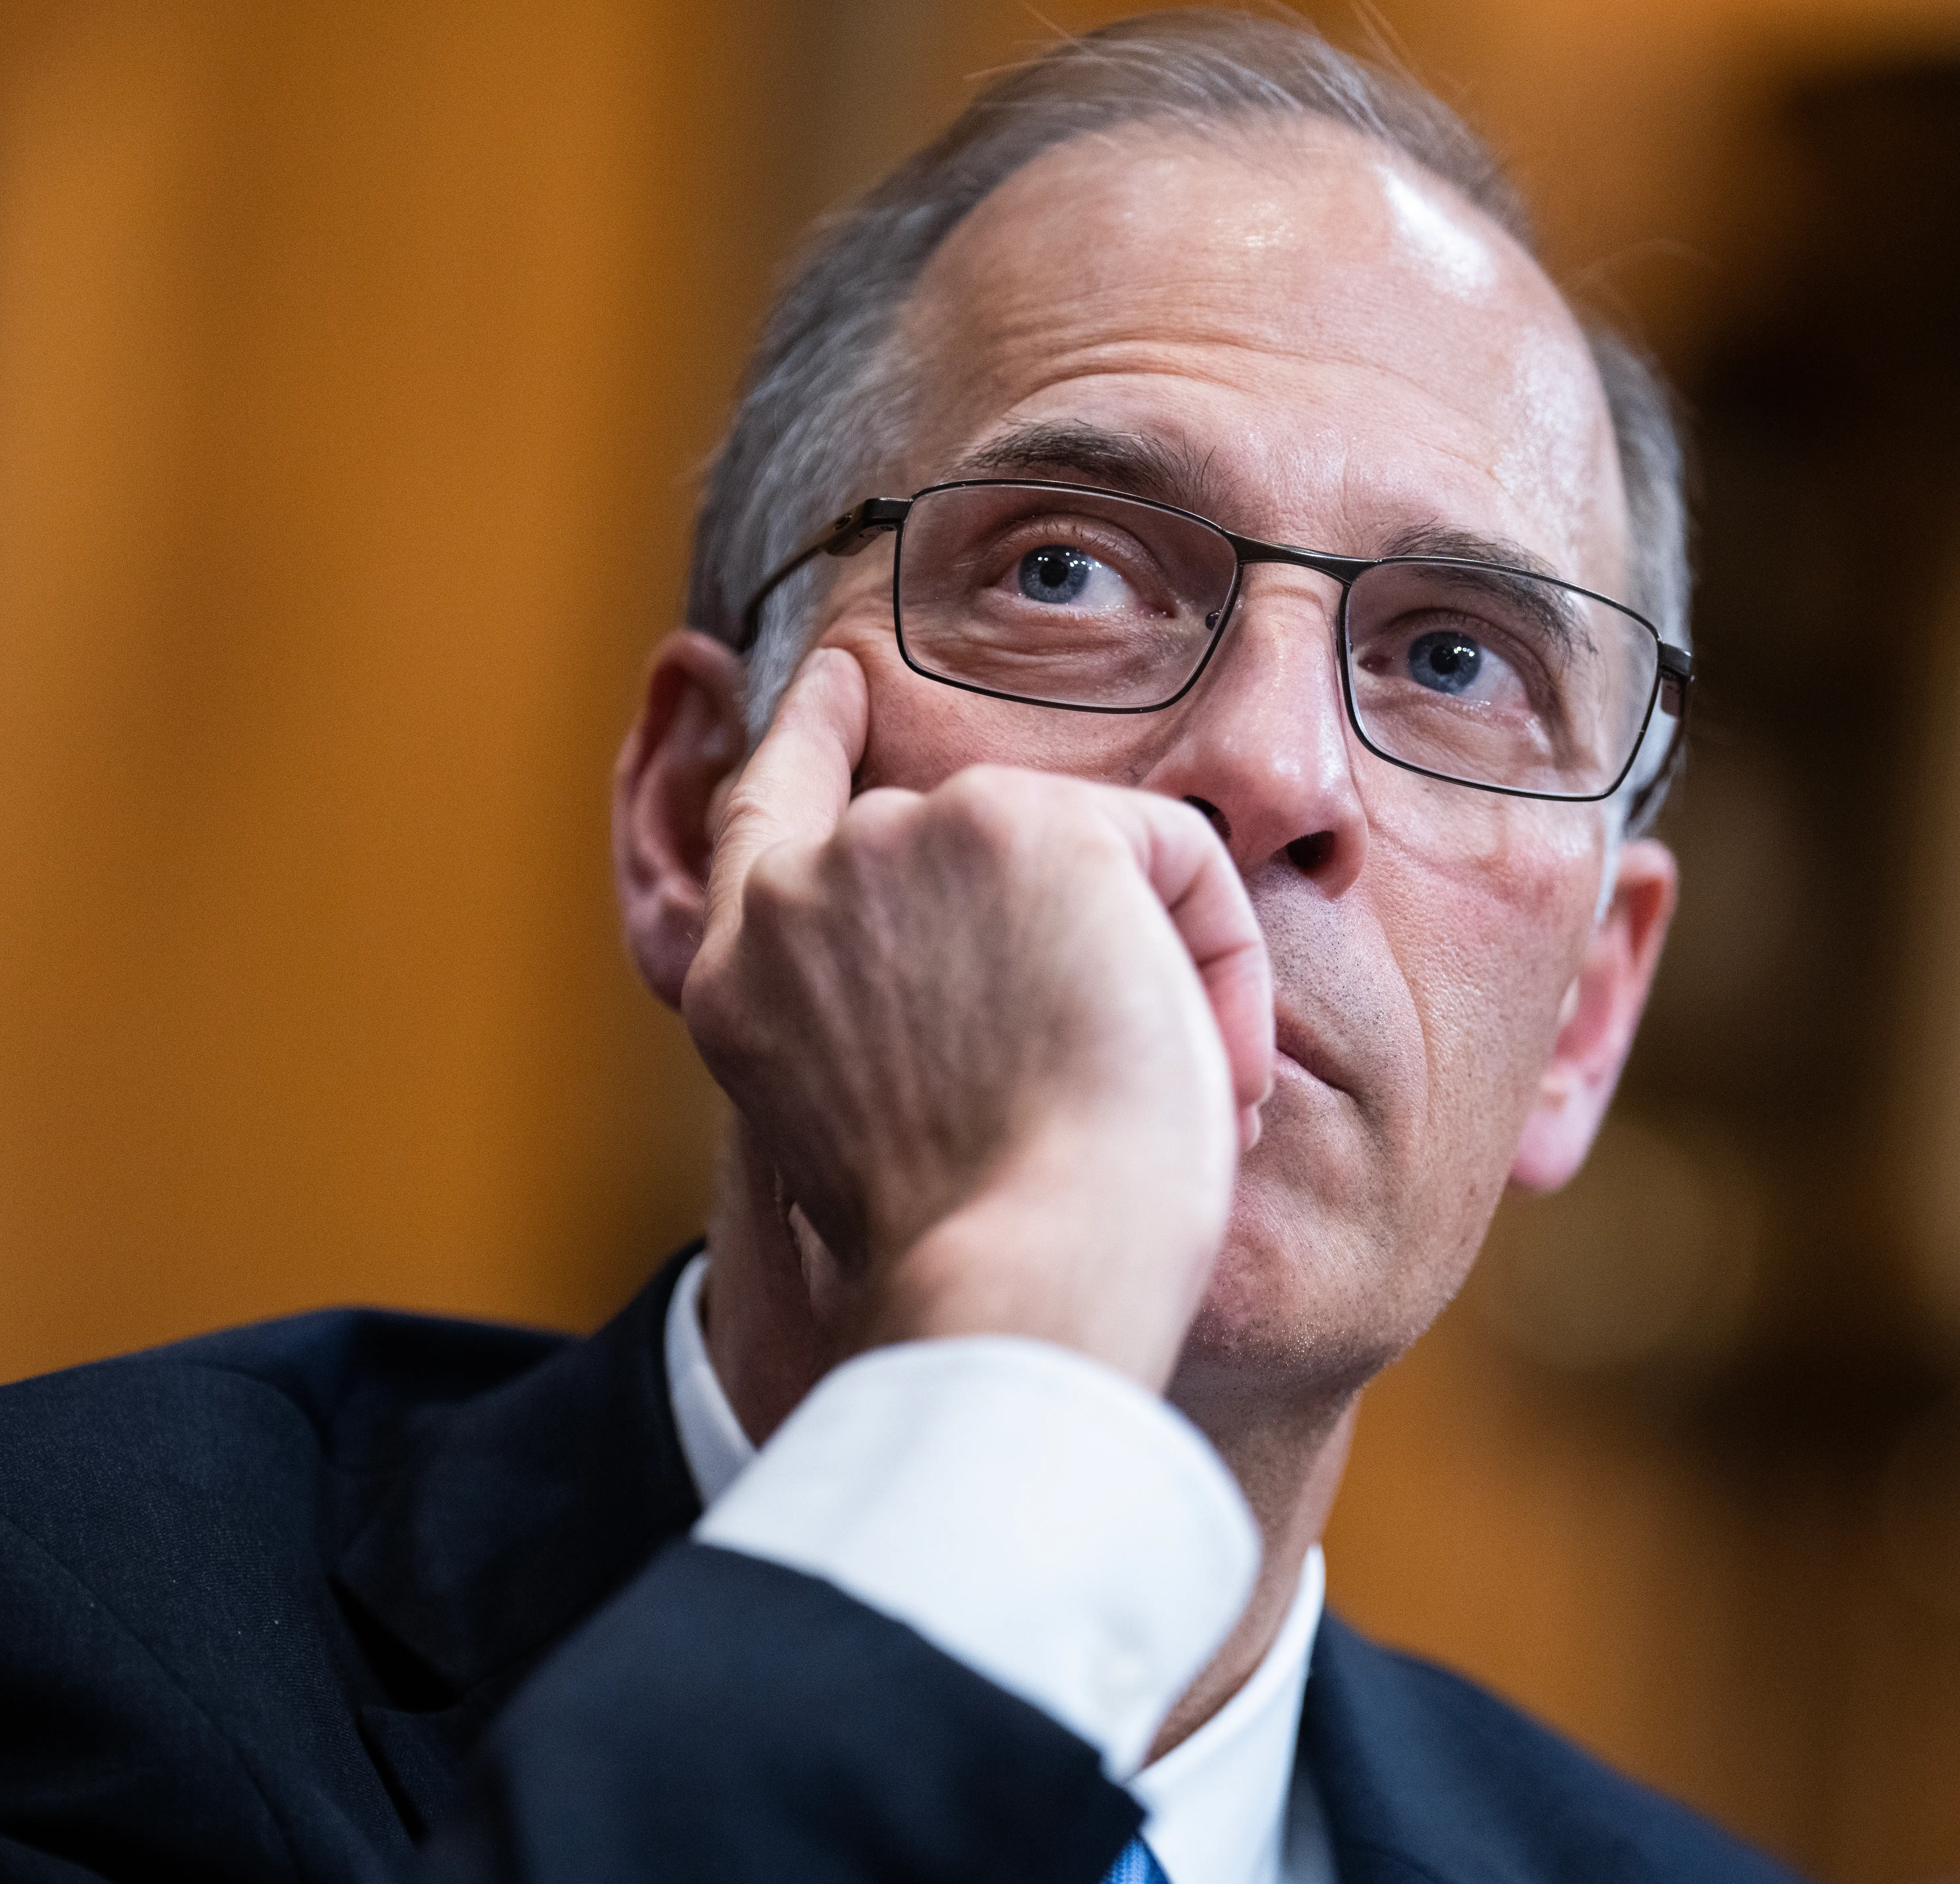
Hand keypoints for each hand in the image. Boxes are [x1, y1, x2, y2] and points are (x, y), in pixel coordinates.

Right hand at [683, 649, 1274, 1387]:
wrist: (1018, 1280)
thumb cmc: (968, 1253)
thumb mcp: (862, 1120)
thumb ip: (872, 1012)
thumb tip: (973, 967)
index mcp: (742, 972)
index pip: (768, 807)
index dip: (810, 733)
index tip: (843, 680)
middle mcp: (803, 890)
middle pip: (960, 837)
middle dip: (1057, 936)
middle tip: (1120, 1075)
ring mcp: (906, 838)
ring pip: (1079, 851)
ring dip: (1144, 967)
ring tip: (1159, 1098)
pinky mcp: (1025, 824)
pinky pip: (1174, 853)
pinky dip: (1217, 959)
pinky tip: (1207, 1064)